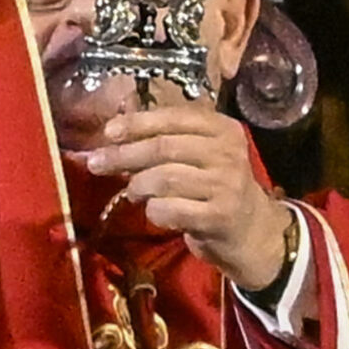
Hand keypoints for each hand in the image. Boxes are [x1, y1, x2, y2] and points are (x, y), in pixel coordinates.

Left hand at [74, 106, 291, 291]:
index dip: (137, 123)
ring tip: (134, 192)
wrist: (252, 231)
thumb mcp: (201, 154)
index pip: (174, 117)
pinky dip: (154, 211)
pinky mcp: (219, 216)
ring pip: (164, 178)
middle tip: (96, 163)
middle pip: (164, 148)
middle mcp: (228, 153)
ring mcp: (226, 185)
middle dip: (124, 155)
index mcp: (222, 129)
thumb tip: (115, 131)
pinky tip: (156, 212)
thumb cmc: (215, 187)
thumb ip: (167, 139)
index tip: (109, 131)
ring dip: (138, 186)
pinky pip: (170, 209)